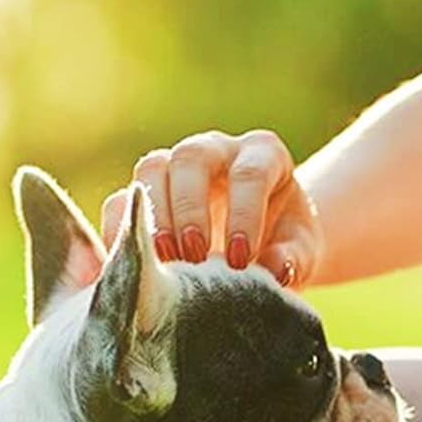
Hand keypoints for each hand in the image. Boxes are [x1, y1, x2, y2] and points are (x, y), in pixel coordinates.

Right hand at [101, 130, 323, 288]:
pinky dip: (121, 232)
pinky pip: (122, 201)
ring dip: (153, 217)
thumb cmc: (284, 245)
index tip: (240, 260)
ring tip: (164, 262)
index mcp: (263, 156)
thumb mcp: (300, 253)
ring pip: (152, 170)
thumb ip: (293, 259)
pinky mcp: (147, 195)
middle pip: (192, 158)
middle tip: (195, 257)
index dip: (243, 214)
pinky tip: (131, 266)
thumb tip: (276, 270)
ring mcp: (176, 167)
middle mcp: (216, 151)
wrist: (263, 248)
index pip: (250, 173)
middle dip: (190, 209)